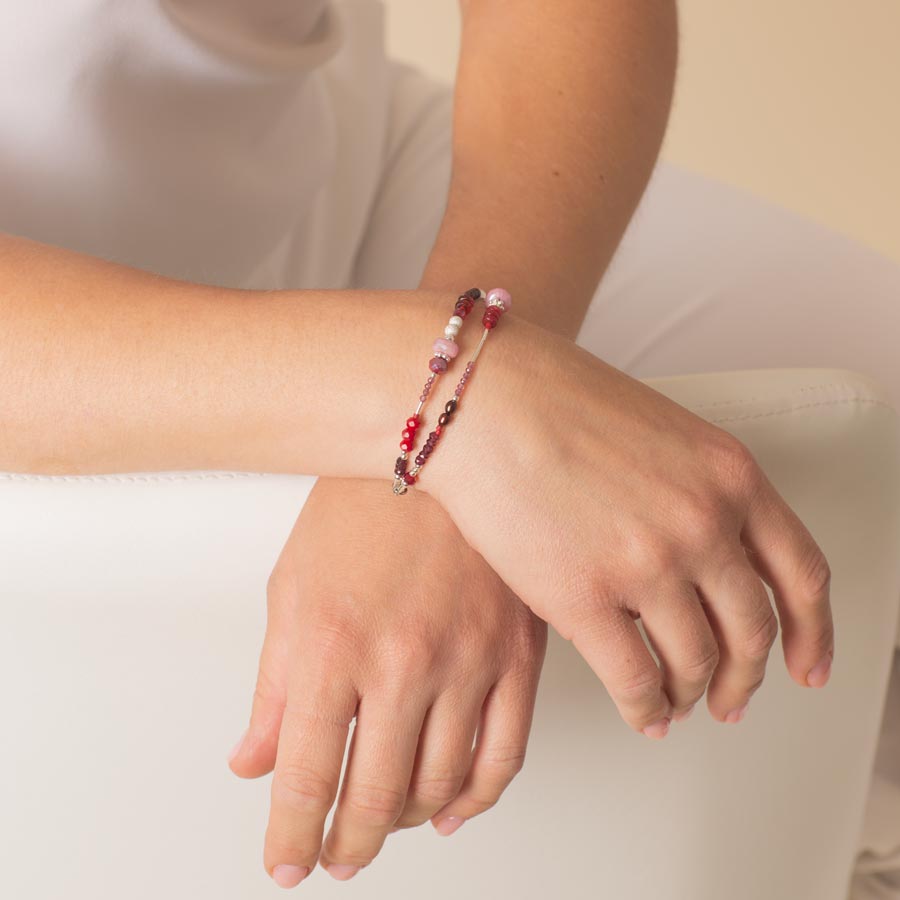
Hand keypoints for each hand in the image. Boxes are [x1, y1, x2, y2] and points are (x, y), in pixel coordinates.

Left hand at [227, 477, 546, 886]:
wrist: (435, 442)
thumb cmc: (358, 506)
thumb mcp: (293, 589)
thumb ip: (275, 687)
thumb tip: (255, 762)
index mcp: (334, 646)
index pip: (308, 776)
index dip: (292, 834)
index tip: (286, 862)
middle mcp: (404, 663)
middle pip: (376, 795)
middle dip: (348, 842)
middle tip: (334, 855)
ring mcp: (469, 660)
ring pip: (442, 785)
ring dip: (406, 823)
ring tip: (382, 826)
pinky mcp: (517, 653)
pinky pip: (505, 753)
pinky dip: (477, 798)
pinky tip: (453, 810)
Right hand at [424, 311, 833, 735]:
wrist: (482, 398)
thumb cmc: (554, 401)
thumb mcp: (660, 432)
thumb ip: (697, 491)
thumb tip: (704, 559)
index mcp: (729, 476)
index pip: (801, 573)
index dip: (812, 633)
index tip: (806, 666)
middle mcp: (703, 523)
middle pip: (751, 630)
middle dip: (743, 678)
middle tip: (729, 699)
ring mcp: (647, 563)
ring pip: (695, 662)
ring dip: (688, 694)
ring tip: (674, 704)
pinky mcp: (584, 598)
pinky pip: (635, 679)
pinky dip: (645, 708)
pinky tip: (640, 714)